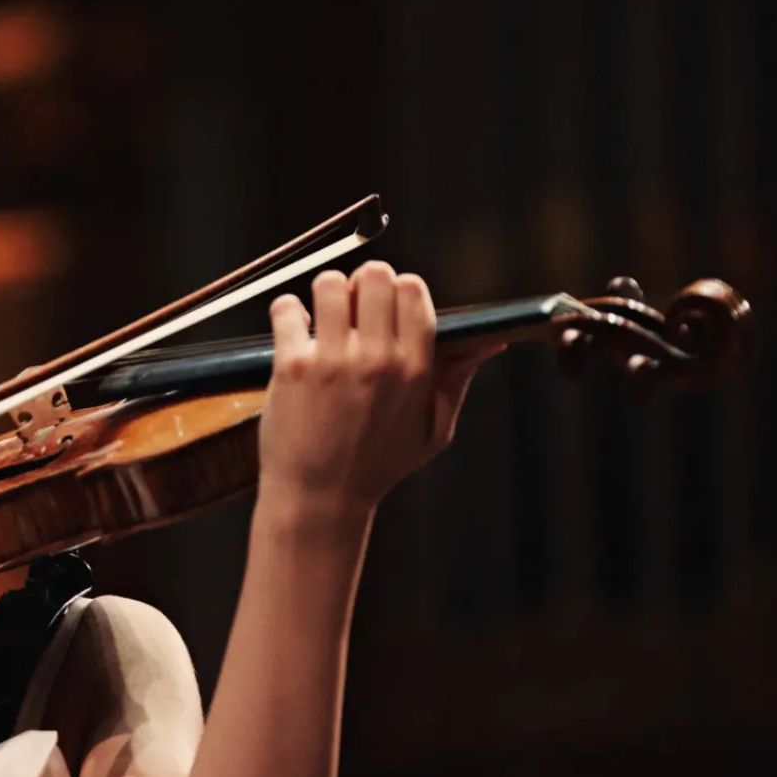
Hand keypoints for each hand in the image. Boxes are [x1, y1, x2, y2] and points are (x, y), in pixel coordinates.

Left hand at [259, 261, 497, 514]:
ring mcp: (333, 361)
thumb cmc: (376, 467)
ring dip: (326, 292)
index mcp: (415, 368)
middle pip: (375, 276)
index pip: (413, 290)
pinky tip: (293, 327)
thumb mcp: (433, 430)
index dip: (398, 286)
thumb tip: (489, 343)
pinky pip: (287, 309)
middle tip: (352, 303)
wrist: (320, 499)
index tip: (386, 300)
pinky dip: (286, 310)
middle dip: (363, 282)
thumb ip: (457, 380)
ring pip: (330, 284)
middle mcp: (377, 359)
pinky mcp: (292, 367)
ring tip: (323, 313)